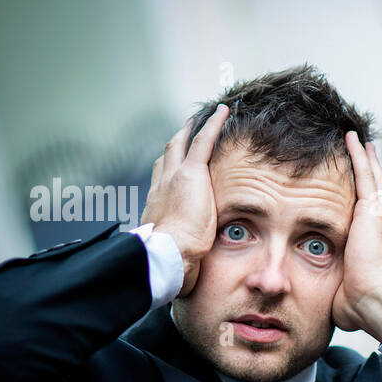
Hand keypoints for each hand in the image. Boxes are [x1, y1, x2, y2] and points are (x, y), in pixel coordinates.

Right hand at [140, 104, 228, 296]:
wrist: (167, 255)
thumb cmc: (169, 262)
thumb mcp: (175, 253)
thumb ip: (182, 253)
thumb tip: (189, 270)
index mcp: (159, 205)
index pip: (163, 180)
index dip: (169, 168)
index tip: (174, 163)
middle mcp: (161, 186)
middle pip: (168, 156)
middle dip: (177, 142)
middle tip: (186, 130)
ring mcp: (174, 177)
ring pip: (182, 145)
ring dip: (192, 129)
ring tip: (202, 118)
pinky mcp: (191, 174)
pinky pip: (204, 141)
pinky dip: (213, 124)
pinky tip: (223, 111)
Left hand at [331, 131, 381, 339]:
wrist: (374, 301)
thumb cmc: (359, 305)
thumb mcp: (342, 293)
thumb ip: (336, 292)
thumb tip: (326, 307)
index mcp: (372, 244)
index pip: (366, 214)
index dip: (362, 198)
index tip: (357, 186)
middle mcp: (377, 226)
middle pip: (372, 190)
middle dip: (366, 170)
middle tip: (362, 150)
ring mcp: (376, 216)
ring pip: (370, 177)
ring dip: (363, 157)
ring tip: (356, 138)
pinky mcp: (371, 210)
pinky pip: (365, 174)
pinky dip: (360, 155)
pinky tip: (352, 138)